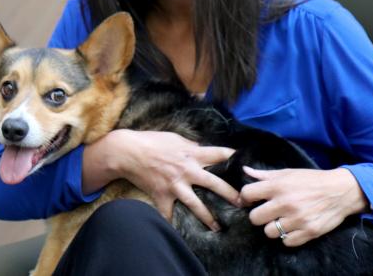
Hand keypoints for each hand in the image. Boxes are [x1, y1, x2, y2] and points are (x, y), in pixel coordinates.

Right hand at [111, 129, 238, 230]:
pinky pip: (169, 214)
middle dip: (230, 194)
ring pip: (196, 204)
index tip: (244, 162)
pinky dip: (173, 224)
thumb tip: (202, 148)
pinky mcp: (162, 196)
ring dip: (208, 217)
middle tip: (244, 202)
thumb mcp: (175, 137)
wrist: (128, 151)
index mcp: (191, 153)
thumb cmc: (151, 140)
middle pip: (214, 183)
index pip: (218, 154)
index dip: (233, 157)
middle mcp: (187, 170)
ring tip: (218, 228)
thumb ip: (190, 145)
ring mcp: (175, 185)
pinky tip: (179, 234)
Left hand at [240, 167, 368, 246]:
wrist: (340, 191)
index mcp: (278, 186)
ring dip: (273, 227)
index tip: (250, 200)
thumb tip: (245, 171)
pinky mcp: (308, 232)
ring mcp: (297, 219)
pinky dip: (288, 236)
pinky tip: (292, 227)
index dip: (245, 198)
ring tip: (280, 220)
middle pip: (255, 218)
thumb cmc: (311, 179)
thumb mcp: (287, 172)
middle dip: (258, 215)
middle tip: (266, 212)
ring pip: (269, 232)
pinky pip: (287, 242)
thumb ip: (264, 174)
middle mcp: (285, 203)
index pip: (247, 194)